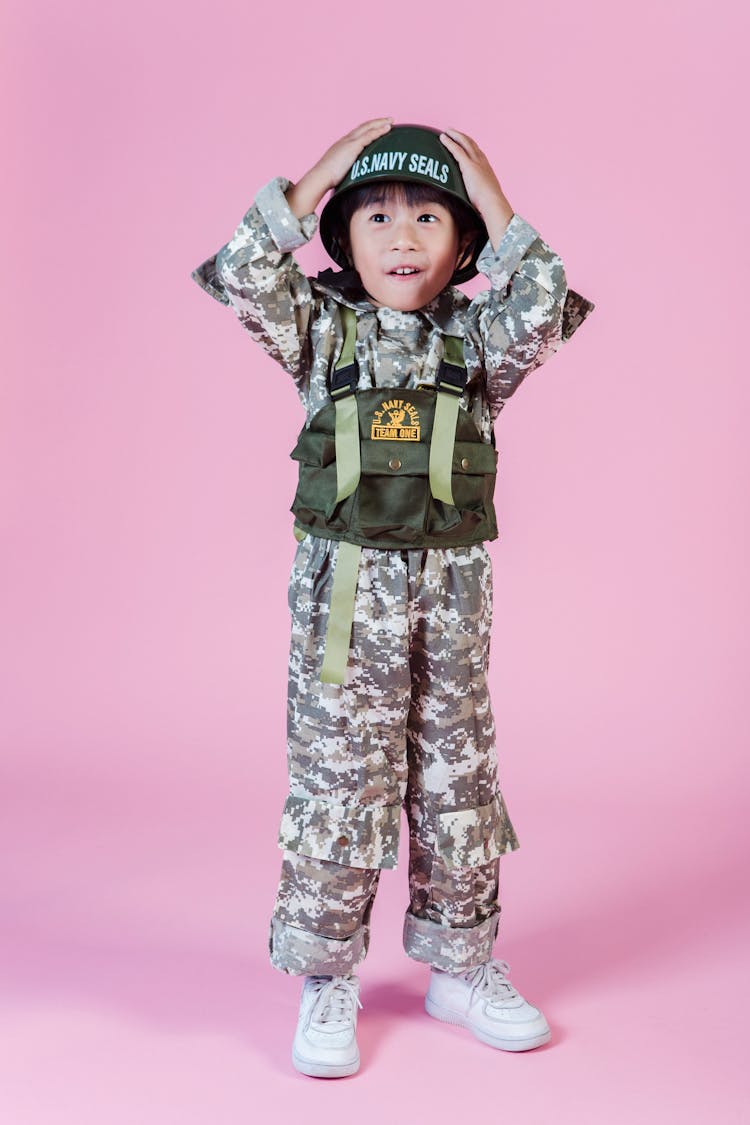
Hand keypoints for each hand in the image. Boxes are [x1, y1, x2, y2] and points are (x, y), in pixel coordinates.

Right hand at [313, 118, 393, 190]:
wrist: (321, 177)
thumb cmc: (328, 179)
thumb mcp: (339, 172)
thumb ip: (347, 171)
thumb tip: (354, 180)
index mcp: (342, 145)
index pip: (357, 133)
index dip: (368, 129)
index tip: (377, 127)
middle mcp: (346, 140)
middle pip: (364, 127)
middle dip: (376, 122)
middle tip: (389, 120)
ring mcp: (349, 142)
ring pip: (367, 128)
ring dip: (380, 123)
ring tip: (391, 122)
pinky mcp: (353, 146)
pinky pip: (369, 136)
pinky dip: (379, 131)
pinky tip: (387, 129)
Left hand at [439, 128, 514, 248]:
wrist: (493, 204)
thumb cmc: (489, 207)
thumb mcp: (483, 201)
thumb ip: (478, 201)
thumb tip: (474, 212)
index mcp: (487, 170)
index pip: (478, 154)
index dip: (470, 147)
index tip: (464, 143)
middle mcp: (483, 163)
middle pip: (471, 145)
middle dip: (462, 137)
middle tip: (452, 132)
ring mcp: (476, 162)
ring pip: (464, 143)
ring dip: (455, 136)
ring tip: (446, 132)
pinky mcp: (468, 165)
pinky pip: (457, 149)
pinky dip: (450, 142)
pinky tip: (443, 138)